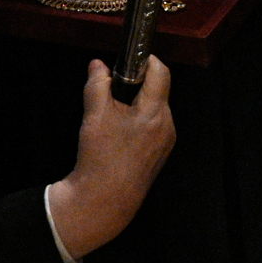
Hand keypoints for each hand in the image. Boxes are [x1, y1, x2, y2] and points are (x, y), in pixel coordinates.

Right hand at [46, 57, 174, 258]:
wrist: (103, 201)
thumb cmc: (99, 157)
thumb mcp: (94, 115)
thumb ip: (97, 84)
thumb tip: (97, 65)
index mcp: (154, 113)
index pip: (161, 72)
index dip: (145, 60)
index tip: (128, 60)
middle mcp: (167, 125)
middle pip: (158, 90)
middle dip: (137, 84)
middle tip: (113, 89)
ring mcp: (166, 141)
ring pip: (155, 108)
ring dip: (137, 102)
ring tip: (113, 114)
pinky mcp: (160, 153)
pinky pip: (154, 125)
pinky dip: (139, 120)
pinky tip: (120, 132)